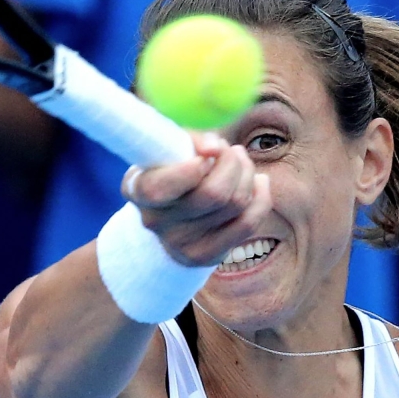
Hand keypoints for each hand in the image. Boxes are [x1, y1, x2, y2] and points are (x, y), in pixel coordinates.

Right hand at [121, 133, 270, 267]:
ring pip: (235, 204)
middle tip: (231, 150)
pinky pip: (247, 224)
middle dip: (232, 163)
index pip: (162, 187)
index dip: (191, 169)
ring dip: (247, 174)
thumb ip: (192, 141)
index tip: (204, 155)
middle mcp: (154, 221)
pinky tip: (258, 182)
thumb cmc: (172, 171)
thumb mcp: (171, 149)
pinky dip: (261, 197)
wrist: (164, 221)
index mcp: (137, 189)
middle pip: (213, 193)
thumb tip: (215, 148)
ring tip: (241, 162)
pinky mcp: (205, 256)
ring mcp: (179, 244)